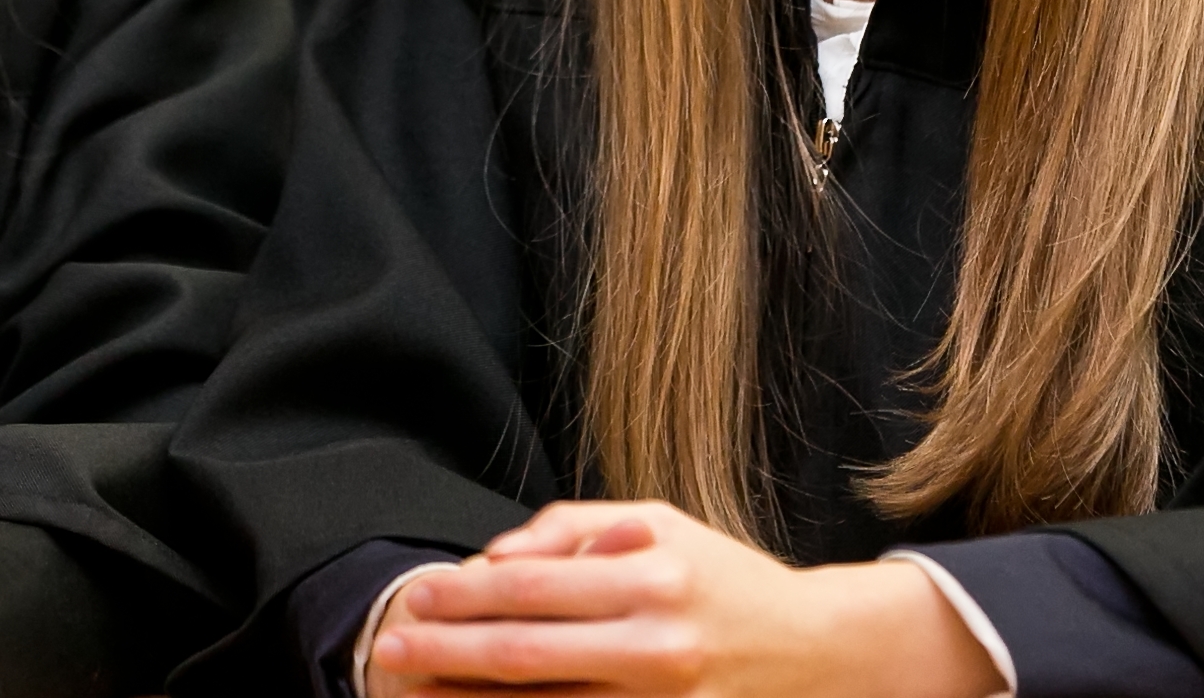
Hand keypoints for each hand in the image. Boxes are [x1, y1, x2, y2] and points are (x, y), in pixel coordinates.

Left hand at [367, 500, 1000, 697]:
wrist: (814, 651)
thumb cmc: (721, 578)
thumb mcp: (659, 523)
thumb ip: (574, 530)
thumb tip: (494, 557)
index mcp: (652, 576)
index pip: (533, 587)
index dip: (464, 595)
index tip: (414, 596)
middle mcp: (658, 645)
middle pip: (527, 656)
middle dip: (446, 652)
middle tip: (389, 647)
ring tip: (413, 691)